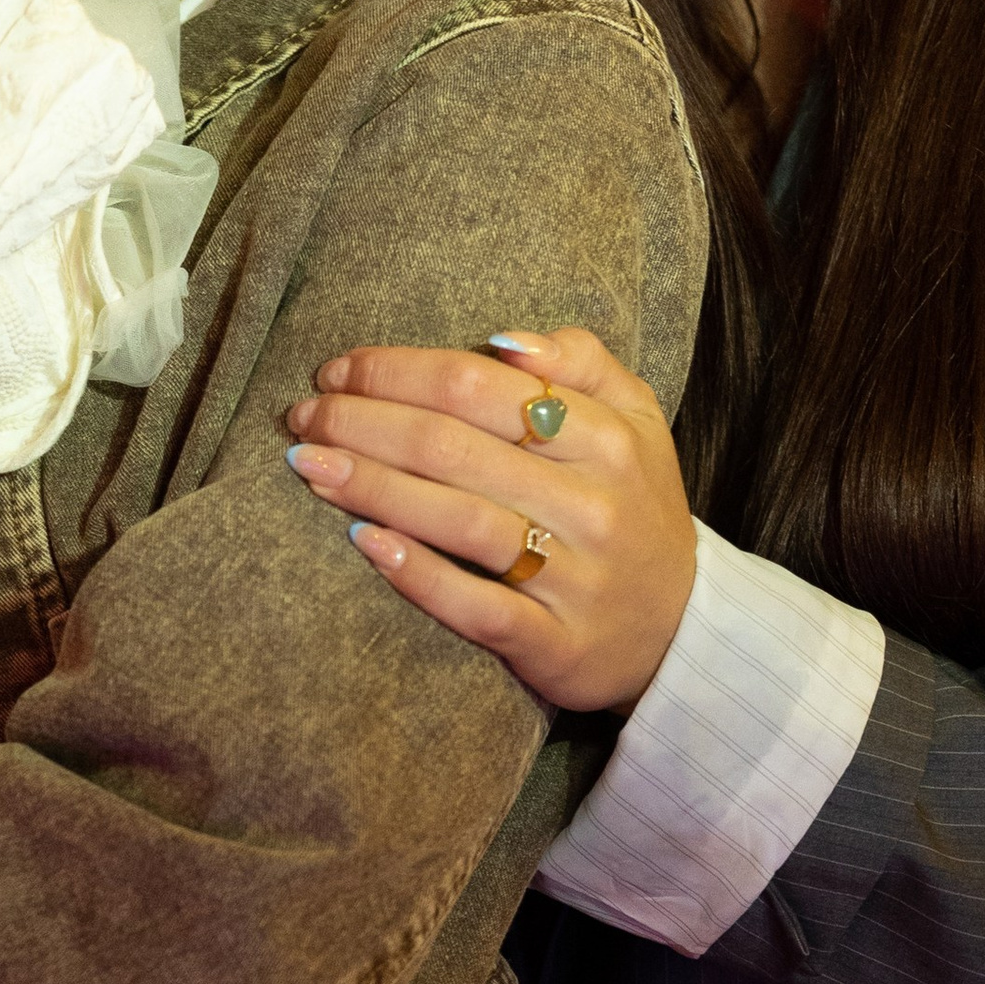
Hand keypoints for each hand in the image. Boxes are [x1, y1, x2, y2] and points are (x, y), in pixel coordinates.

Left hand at [284, 325, 696, 714]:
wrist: (682, 630)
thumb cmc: (632, 505)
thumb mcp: (634, 418)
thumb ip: (580, 360)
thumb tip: (501, 340)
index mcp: (605, 436)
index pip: (481, 386)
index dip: (397, 371)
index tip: (337, 370)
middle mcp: (590, 502)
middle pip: (454, 447)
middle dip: (363, 422)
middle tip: (303, 416)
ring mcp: (573, 577)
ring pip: (457, 520)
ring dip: (370, 486)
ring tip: (307, 465)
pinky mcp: (553, 643)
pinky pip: (475, 607)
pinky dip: (416, 574)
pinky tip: (364, 544)